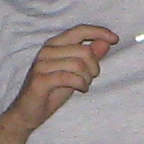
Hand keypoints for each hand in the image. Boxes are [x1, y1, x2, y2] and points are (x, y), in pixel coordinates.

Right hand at [2, 26, 116, 134]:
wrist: (28, 112)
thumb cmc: (52, 90)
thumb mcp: (75, 72)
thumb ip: (89, 56)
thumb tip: (106, 42)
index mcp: (54, 44)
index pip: (79, 30)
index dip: (99, 32)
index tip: (115, 39)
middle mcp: (46, 50)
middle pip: (84, 50)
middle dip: (94, 66)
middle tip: (91, 78)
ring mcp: (42, 64)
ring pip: (78, 64)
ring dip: (87, 78)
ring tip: (83, 85)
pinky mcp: (40, 79)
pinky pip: (70, 77)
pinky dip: (81, 84)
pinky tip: (80, 89)